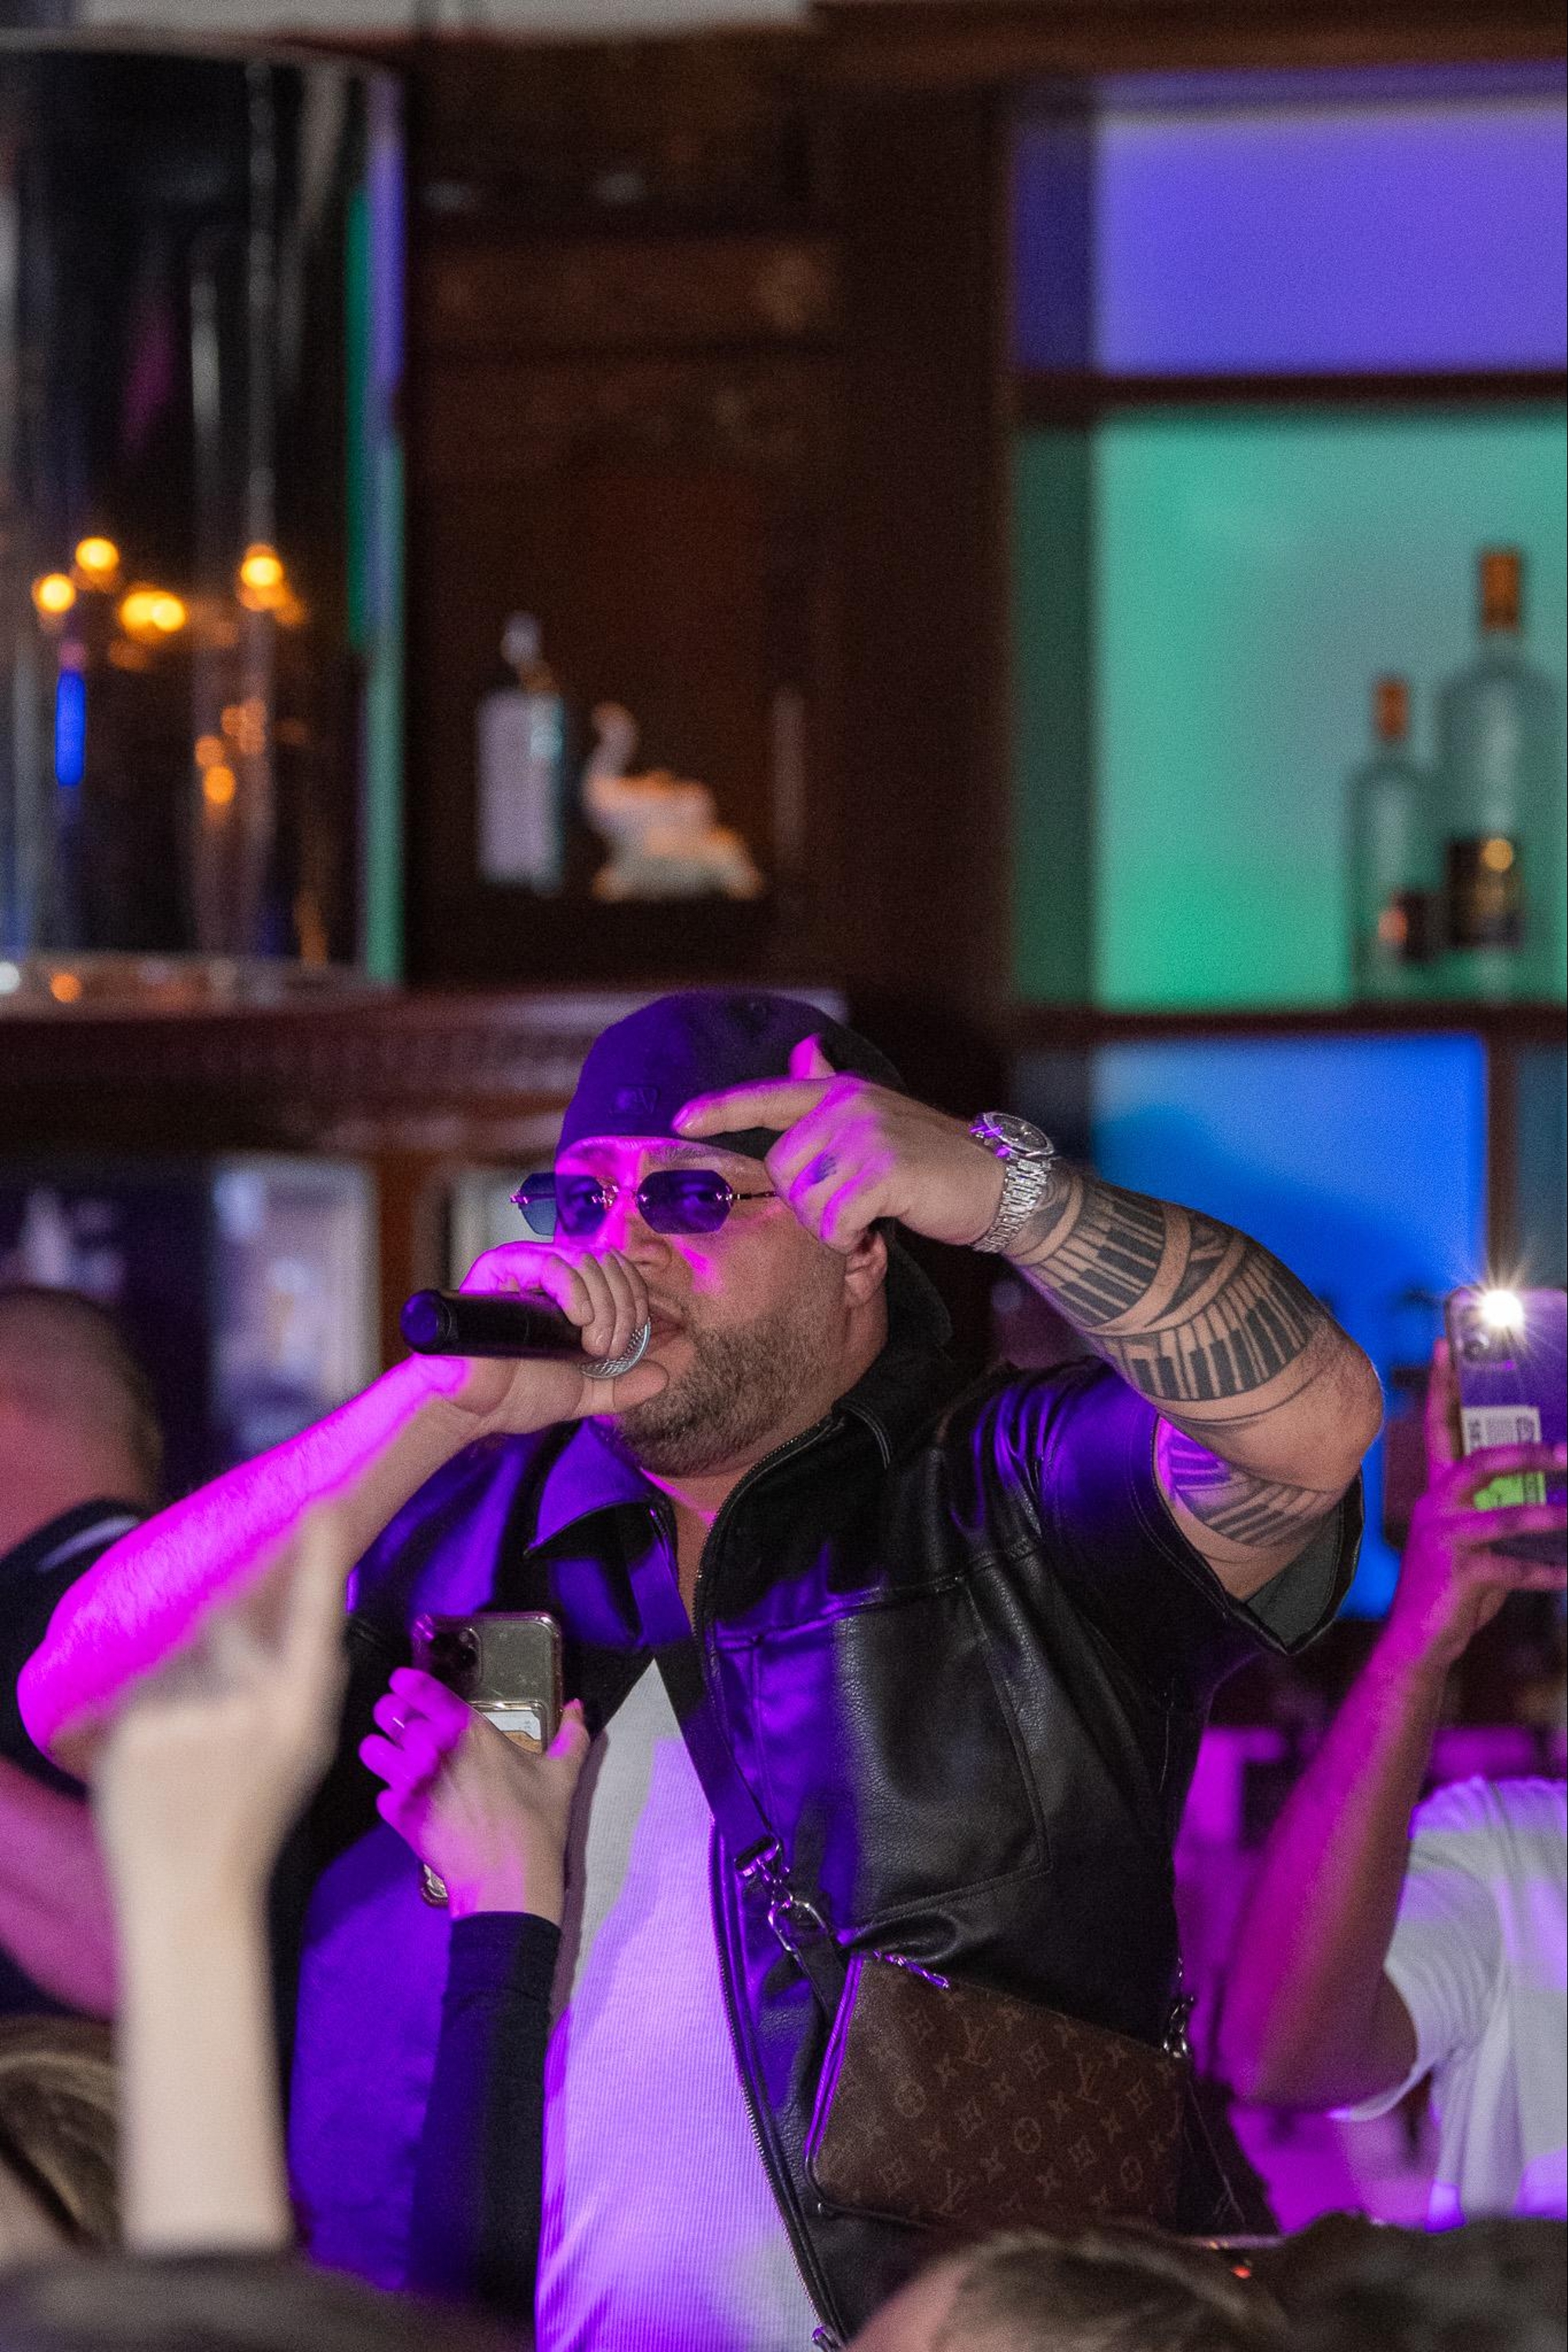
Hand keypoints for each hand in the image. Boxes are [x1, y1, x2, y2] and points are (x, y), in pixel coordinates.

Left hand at [91, 1506, 349, 1916]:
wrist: (190, 1889)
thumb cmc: (251, 1813)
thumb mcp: (301, 1749)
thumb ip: (299, 1680)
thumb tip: (292, 1613)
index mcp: (302, 1714)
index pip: (312, 1619)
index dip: (317, 1562)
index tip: (321, 1511)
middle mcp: (252, 1708)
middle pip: (230, 1626)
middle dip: (224, 1646)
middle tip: (219, 1716)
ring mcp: (193, 1717)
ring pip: (183, 1657)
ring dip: (184, 1686)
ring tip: (189, 1755)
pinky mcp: (139, 1729)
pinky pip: (146, 1686)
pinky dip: (152, 1711)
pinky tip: (163, 1760)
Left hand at [361, 1667, 588, 1924]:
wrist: (508, 1881)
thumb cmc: (536, 1824)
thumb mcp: (561, 1776)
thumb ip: (571, 1737)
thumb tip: (577, 1708)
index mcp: (471, 1734)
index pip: (429, 1695)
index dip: (410, 1683)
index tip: (401, 1680)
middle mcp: (435, 1752)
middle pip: (395, 1718)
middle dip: (391, 1713)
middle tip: (394, 1715)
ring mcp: (414, 1786)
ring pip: (377, 1753)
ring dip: (380, 1748)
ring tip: (384, 1750)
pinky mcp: (403, 1819)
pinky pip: (383, 1796)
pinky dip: (389, 1795)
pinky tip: (400, 1798)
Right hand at [412, 1239, 667, 1430]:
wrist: (475, 1410)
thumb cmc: (520, 1395)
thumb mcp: (585, 1393)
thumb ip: (623, 1387)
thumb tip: (662, 1375)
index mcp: (573, 1294)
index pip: (618, 1268)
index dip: (636, 1296)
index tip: (634, 1336)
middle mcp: (551, 1274)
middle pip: (608, 1262)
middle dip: (624, 1307)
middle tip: (611, 1349)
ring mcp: (526, 1267)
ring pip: (587, 1260)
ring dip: (605, 1305)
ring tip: (593, 1346)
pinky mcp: (501, 1268)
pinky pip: (550, 1261)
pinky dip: (576, 1289)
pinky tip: (579, 1320)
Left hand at [674, 1035, 1003, 1252]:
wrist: (997, 1181)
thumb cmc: (933, 1161)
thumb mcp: (880, 1117)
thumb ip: (833, 1093)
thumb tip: (804, 1056)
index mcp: (841, 1092)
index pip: (767, 1095)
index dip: (720, 1108)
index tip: (680, 1119)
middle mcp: (847, 1107)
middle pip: (782, 1169)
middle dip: (806, 1202)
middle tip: (848, 1208)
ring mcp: (866, 1136)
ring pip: (806, 1201)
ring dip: (832, 1225)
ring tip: (868, 1216)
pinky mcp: (884, 1171)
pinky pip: (837, 1221)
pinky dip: (852, 1237)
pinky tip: (876, 1229)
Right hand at [1381, 1340, 1566, 1677]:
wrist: (1417, 1642)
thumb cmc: (1454, 1588)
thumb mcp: (1473, 1540)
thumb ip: (1498, 1510)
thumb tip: (1551, 1493)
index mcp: (1438, 1492)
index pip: (1438, 1428)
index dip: (1441, 1387)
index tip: (1445, 1345)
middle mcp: (1436, 1507)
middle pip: (1477, 1462)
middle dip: (1527, 1453)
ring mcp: (1444, 1540)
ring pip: (1502, 1516)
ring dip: (1548, 1514)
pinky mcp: (1458, 1574)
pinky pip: (1513, 1568)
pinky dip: (1549, 1572)